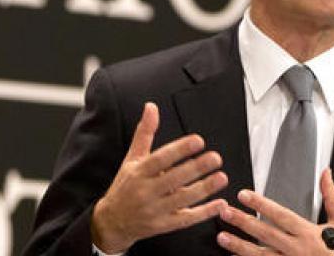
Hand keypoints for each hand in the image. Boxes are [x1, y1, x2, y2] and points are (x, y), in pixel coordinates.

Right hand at [91, 102, 227, 252]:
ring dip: (204, 189)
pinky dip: (204, 213)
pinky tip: (220, 203)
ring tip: (222, 177)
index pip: (160, 159)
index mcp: (139, 173)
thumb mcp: (132, 159)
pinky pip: (186, 219)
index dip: (179, 150)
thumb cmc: (126, 186)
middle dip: (196, 169)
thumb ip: (145, 133)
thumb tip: (151, 107)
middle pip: (173, 179)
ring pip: (182, 200)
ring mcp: (155, 211)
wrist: (111, 222)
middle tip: (216, 158)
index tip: (198, 140)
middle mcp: (146, 192)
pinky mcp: (163, 226)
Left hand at [216, 168, 333, 255]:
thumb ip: (331, 197)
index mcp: (309, 234)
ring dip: (239, 246)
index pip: (280, 215)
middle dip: (243, 222)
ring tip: (222, 237)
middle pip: (264, 235)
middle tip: (225, 212)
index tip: (244, 195)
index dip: (261, 204)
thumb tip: (326, 173)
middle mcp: (296, 250)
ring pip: (260, 255)